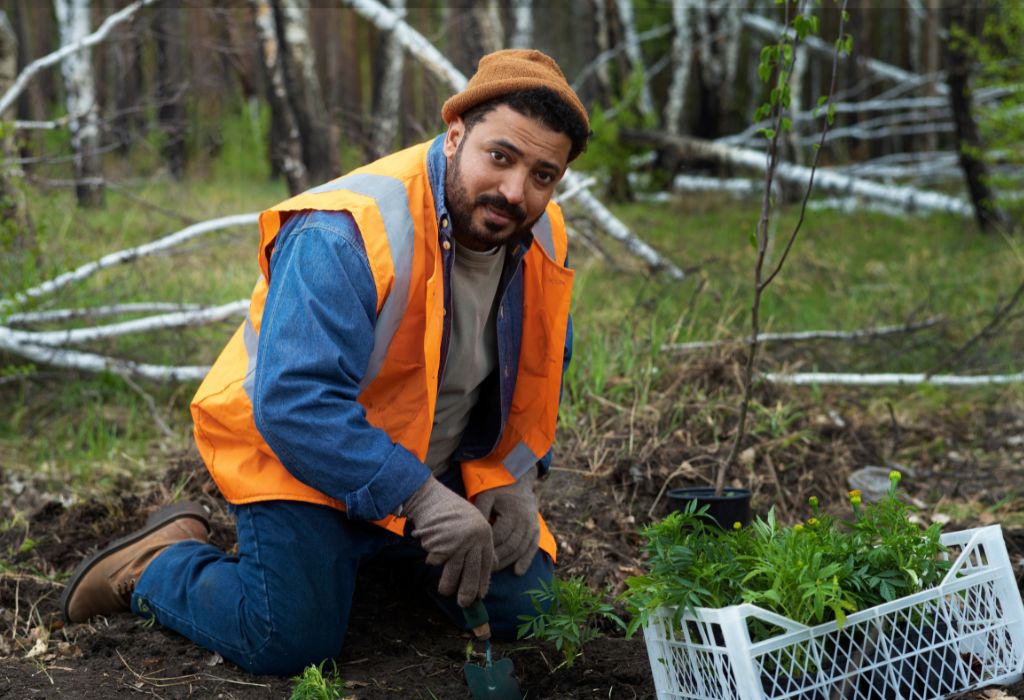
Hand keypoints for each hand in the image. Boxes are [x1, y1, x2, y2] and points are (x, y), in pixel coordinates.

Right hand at [403, 476, 495, 606]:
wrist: (431, 497)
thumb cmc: (451, 511)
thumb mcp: (474, 522)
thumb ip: (482, 543)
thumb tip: (493, 565)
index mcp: (484, 533)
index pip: (487, 563)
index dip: (483, 581)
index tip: (480, 595)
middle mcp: (474, 539)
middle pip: (473, 571)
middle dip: (468, 590)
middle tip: (465, 604)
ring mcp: (458, 542)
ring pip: (455, 571)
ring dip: (449, 585)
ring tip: (445, 592)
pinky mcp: (442, 544)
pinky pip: (437, 561)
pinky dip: (433, 563)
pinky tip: (430, 560)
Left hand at [473, 468, 539, 575]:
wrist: (520, 482)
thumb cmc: (499, 491)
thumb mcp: (487, 496)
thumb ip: (480, 511)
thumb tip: (473, 531)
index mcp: (512, 512)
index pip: (500, 535)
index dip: (489, 547)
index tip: (477, 555)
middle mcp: (525, 521)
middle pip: (511, 546)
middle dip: (498, 559)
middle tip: (484, 568)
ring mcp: (532, 526)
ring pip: (521, 549)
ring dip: (508, 562)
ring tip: (494, 570)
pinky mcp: (536, 530)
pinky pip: (532, 548)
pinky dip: (526, 561)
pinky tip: (518, 572)